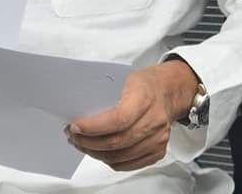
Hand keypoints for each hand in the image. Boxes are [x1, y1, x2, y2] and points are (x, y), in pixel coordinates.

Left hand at [66, 60, 198, 171]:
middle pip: (117, 142)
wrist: (168, 92)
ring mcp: (158, 139)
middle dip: (88, 142)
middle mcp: (154, 121)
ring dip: (96, 153)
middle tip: (73, 136)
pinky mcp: (158, 151)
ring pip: (121, 156)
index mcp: (144, 98)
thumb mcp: (123, 78)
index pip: (118, 120)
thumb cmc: (144, 84)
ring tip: (81, 144)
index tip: (75, 126)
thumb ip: (105, 93)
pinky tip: (98, 151)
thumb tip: (78, 108)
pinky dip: (110, 160)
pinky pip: (130, 164)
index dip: (93, 127)